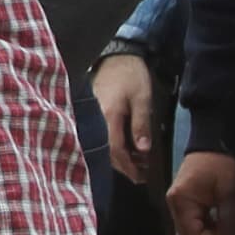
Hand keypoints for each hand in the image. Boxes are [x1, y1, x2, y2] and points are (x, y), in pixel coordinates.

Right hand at [93, 52, 156, 186]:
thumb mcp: (142, 99)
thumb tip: (143, 150)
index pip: (115, 150)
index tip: (140, 177)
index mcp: (108, 118)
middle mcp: (95, 121)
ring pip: (102, 146)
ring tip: (136, 162)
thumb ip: (141, 125)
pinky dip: (112, 147)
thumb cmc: (131, 76)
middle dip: (124, 166)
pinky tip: (125, 148)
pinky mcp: (92, 116)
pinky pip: (100, 138)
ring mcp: (91, 119)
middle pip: (106, 153)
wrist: (116, 57)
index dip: (128, 166)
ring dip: (118, 157)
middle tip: (140, 175)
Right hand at [165, 150, 234, 234]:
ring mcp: (180, 206)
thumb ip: (230, 218)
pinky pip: (198, 222)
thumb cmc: (219, 163)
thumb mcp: (229, 190)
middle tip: (234, 232)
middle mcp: (175, 206)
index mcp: (181, 202)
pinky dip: (213, 224)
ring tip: (232, 225)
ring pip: (195, 232)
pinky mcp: (187, 204)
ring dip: (215, 232)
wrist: (211, 143)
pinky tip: (225, 218)